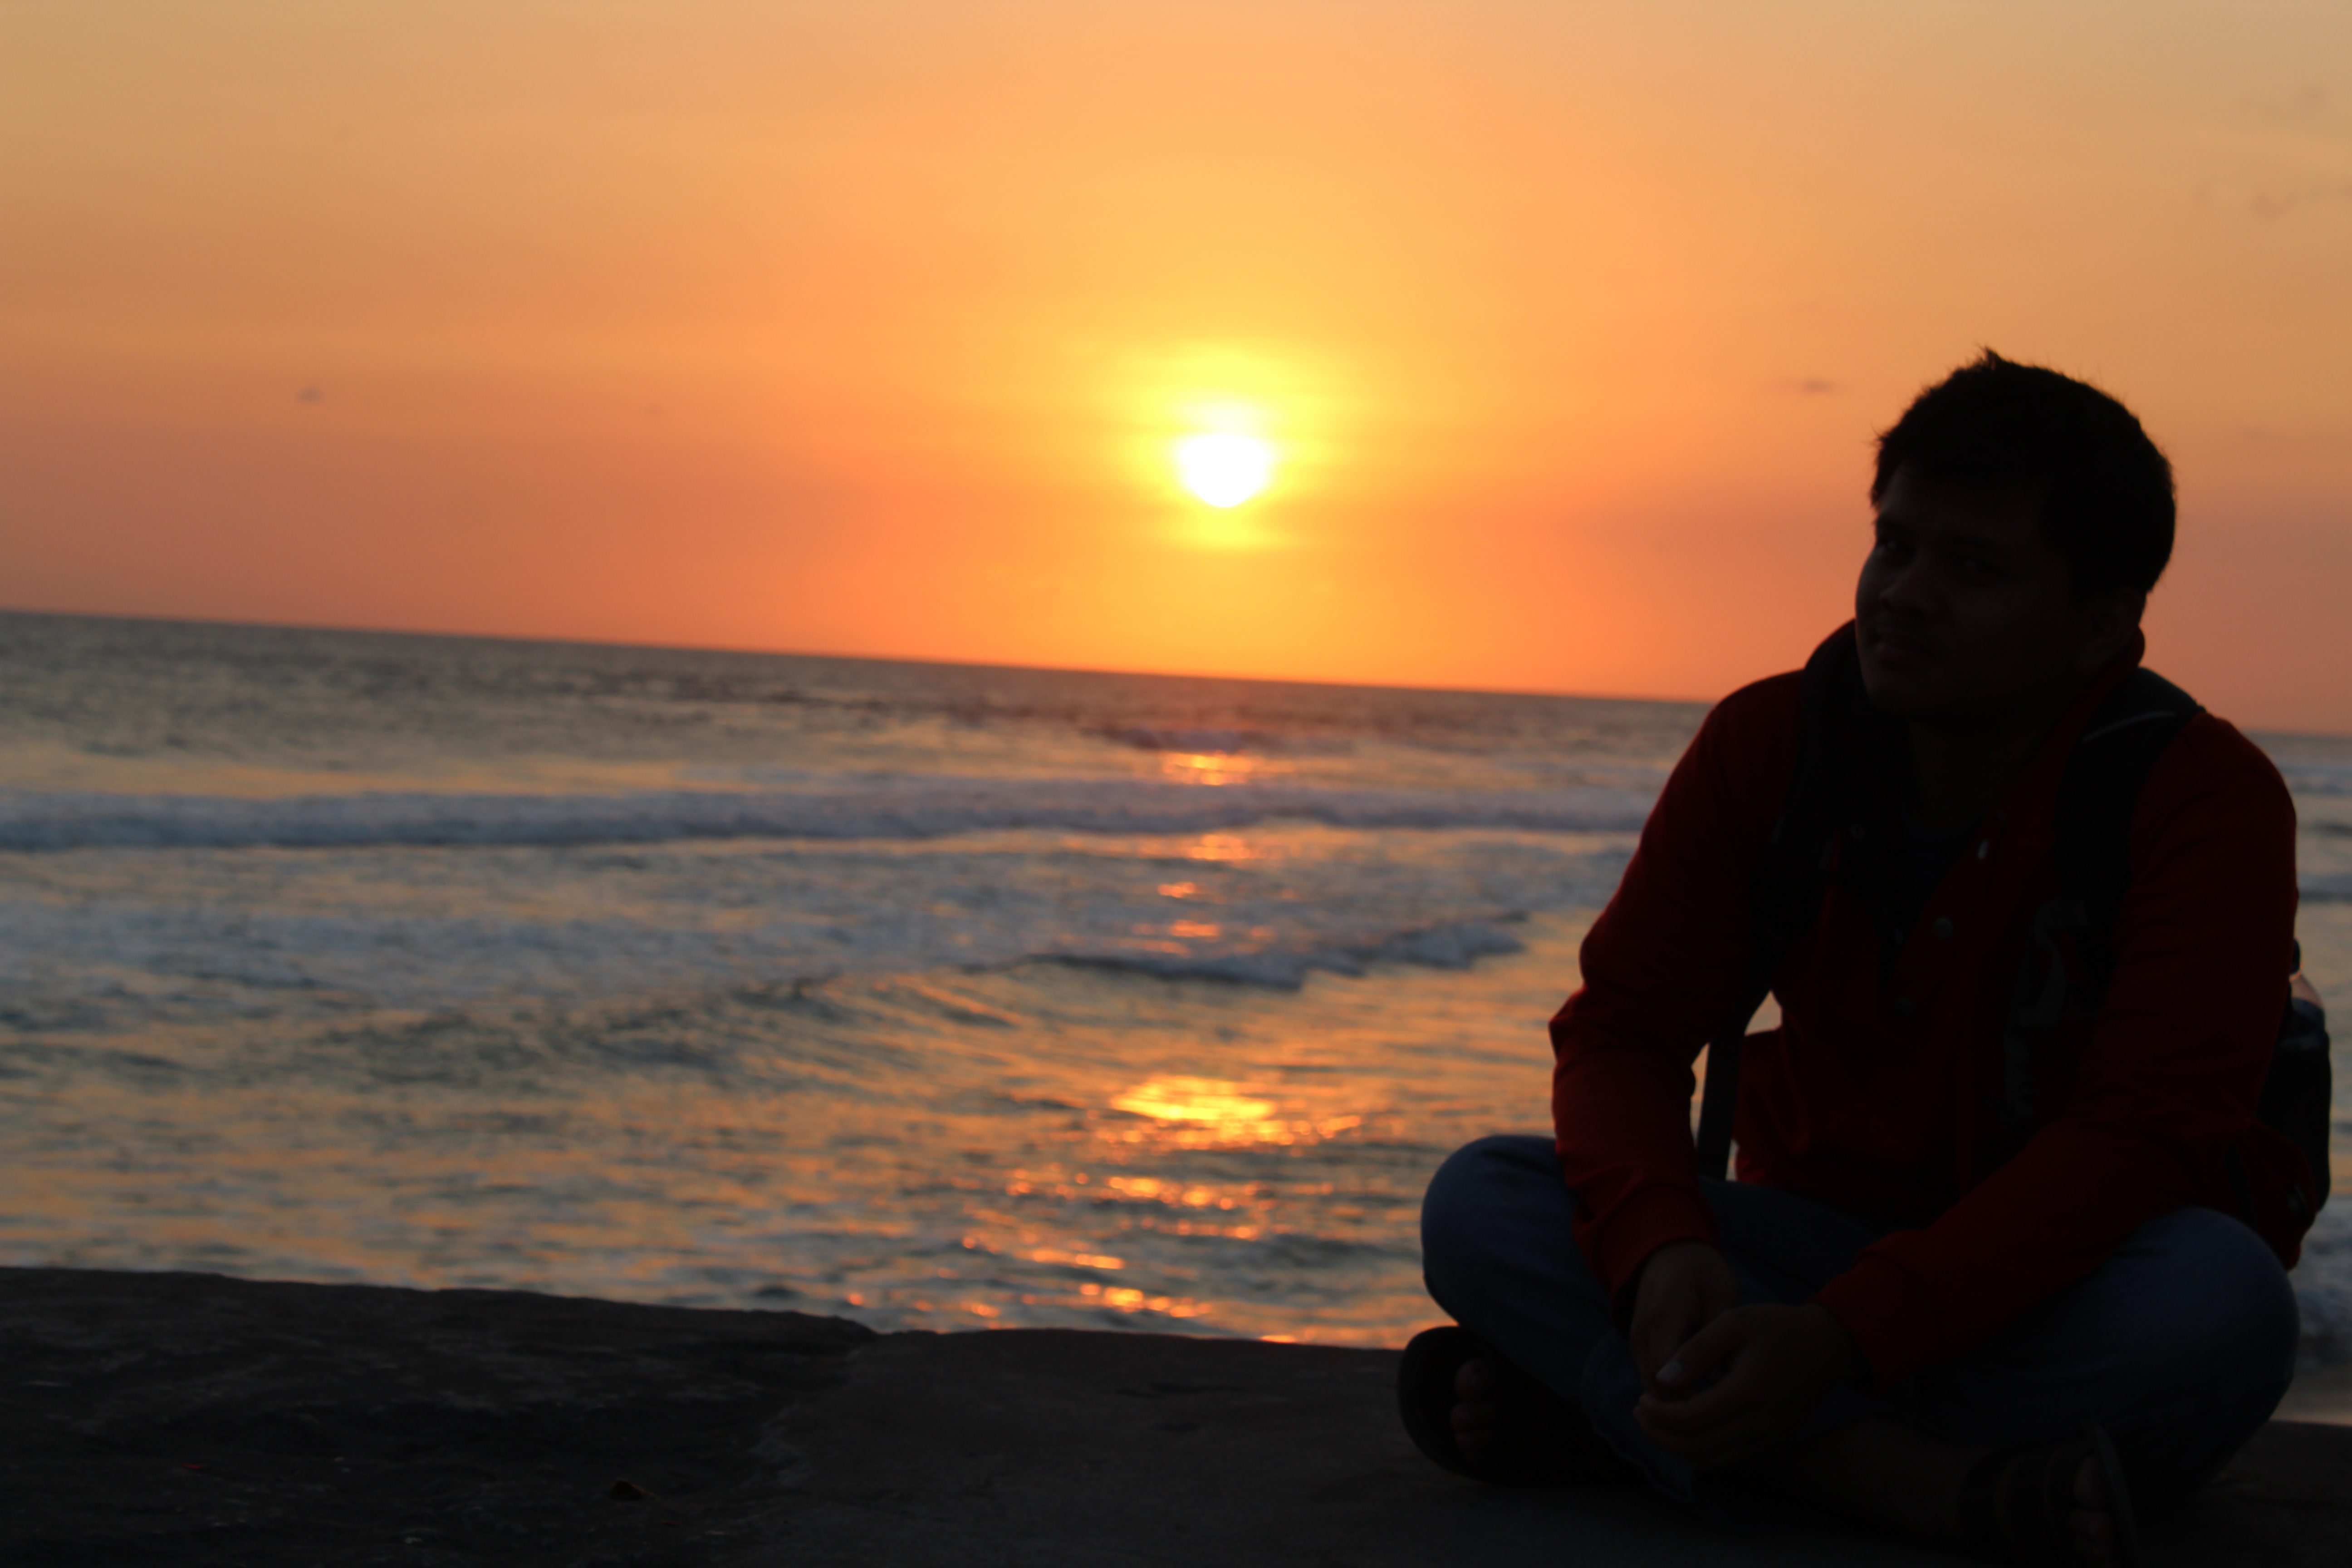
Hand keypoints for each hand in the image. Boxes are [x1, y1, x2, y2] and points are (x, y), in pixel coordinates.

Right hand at [1627, 1240, 1740, 1394]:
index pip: (1668, 1377)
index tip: (1725, 1406)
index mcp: (1663, 1318)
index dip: (1693, 1399)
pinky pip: (1652, 1381)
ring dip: (1679, 1403)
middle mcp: (1642, 1334)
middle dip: (1687, 1409)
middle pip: (1656, 1391)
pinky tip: (1703, 1392)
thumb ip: (1719, 1331)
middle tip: (1725, 1413)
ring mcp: (1636, 1342)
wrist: (1667, 1253)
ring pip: (1652, 1392)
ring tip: (1717, 1406)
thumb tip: (1718, 1378)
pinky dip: (1674, 1393)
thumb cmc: (1702, 1271)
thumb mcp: (1721, 1290)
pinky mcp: (1638, 1347)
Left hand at [1632, 1302, 1865, 1469]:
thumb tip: (1661, 1381)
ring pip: (1710, 1461)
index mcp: (1747, 1393)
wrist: (1828, 1346)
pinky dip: (1701, 1450)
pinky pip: (1729, 1459)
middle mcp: (1760, 1425)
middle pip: (1694, 1449)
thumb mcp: (1733, 1322)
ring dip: (1677, 1447)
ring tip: (1656, 1422)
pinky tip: (1686, 1427)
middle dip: (1659, 1435)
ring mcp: (1770, 1439)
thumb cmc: (1777, 1327)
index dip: (1657, 1414)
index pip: (1688, 1420)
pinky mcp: (1775, 1443)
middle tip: (1640, 1412)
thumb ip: (1695, 1351)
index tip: (1640, 1397)